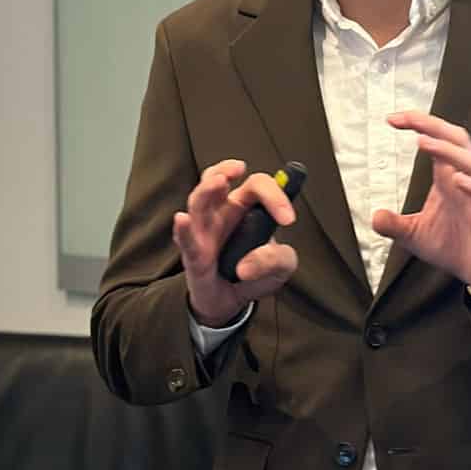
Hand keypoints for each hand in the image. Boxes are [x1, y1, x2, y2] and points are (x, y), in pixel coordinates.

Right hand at [173, 160, 298, 326]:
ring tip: (219, 182)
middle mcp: (222, 212)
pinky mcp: (193, 255)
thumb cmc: (256, 272)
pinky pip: (186, 240)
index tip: (288, 219)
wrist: (232, 301)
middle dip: (226, 169)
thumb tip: (249, 264)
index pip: (257, 186)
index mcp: (246, 206)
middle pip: (219, 179)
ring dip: (207, 190)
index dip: (274, 195)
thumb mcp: (281, 266)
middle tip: (239, 168)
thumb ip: (277, 259)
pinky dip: (184, 229)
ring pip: (199, 202)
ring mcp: (204, 231)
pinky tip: (182, 219)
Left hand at [371, 111, 470, 296]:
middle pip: (456, 140)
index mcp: (447, 178)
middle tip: (407, 118)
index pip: (436, 140)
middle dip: (433, 125)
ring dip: (448, 150)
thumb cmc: (454, 246)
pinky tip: (456, 180)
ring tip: (423, 142)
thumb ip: (395, 224)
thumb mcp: (414, 235)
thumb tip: (375, 217)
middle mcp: (465, 180)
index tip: (392, 119)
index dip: (418, 125)